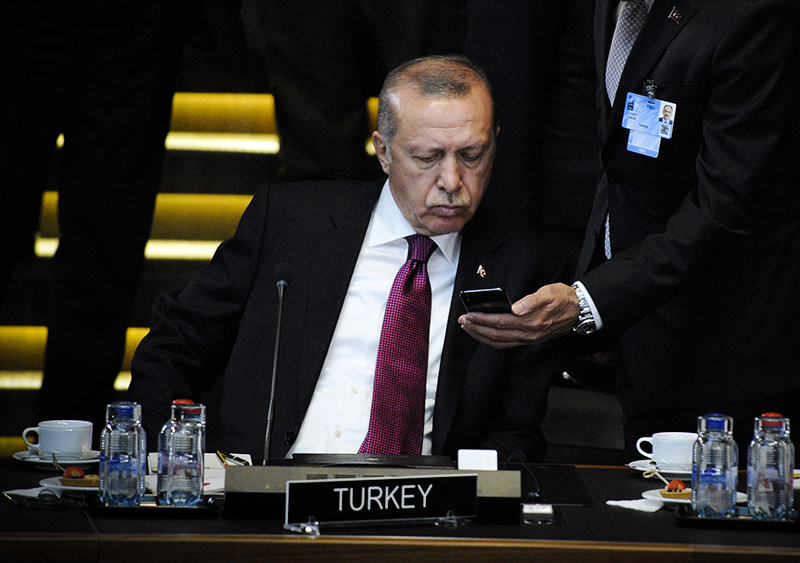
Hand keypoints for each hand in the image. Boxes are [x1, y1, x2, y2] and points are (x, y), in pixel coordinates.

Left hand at [458, 283, 579, 348]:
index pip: (500, 321)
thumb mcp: (549, 293)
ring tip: (468, 328)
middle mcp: (529, 334)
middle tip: (463, 321)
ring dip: (481, 335)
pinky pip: (506, 344)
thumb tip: (516, 307)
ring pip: (499, 341)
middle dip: (476, 327)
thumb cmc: (563, 299)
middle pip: (496, 333)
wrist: (578, 311)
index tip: (469, 314)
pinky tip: (483, 335)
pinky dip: (491, 340)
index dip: (483, 319)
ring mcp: (528, 339)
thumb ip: (532, 300)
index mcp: (531, 321)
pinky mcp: (529, 340)